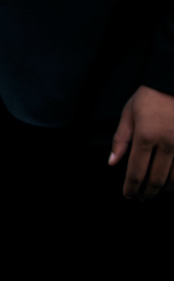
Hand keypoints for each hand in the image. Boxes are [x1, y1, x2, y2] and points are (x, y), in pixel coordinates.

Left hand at [108, 84, 173, 199]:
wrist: (173, 82)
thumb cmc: (150, 97)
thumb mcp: (128, 114)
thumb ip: (120, 140)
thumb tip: (112, 162)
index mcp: (145, 137)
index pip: (136, 171)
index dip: (131, 187)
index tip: (128, 195)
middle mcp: (166, 144)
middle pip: (156, 179)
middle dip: (147, 193)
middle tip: (142, 198)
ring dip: (164, 189)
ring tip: (157, 193)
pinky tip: (172, 183)